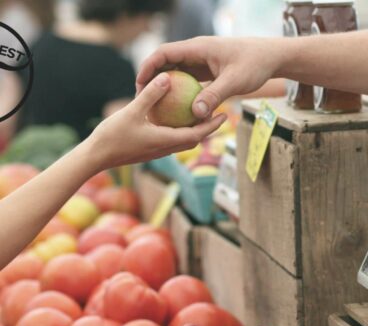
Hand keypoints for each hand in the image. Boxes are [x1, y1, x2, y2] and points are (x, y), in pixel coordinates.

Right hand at [84, 73, 225, 170]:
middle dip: (208, 128)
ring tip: (200, 115)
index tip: (224, 115)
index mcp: (165, 141)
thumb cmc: (112, 136)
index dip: (212, 125)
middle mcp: (165, 149)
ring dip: (194, 130)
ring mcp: (157, 151)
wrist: (95, 157)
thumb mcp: (132, 111)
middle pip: (194, 139)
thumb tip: (167, 78)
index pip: (197, 135)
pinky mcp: (149, 150)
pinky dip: (179, 130)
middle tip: (218, 113)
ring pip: (182, 141)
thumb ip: (150, 95)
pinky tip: (174, 118)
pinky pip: (170, 140)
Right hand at [136, 37, 284, 118]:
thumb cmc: (255, 64)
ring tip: (155, 106)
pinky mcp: (207, 70)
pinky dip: (180, 92)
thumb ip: (214, 96)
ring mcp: (201, 61)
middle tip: (142, 99)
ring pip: (176, 72)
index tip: (139, 85)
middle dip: (152, 79)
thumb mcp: (235, 81)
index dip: (148, 67)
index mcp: (198, 48)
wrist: (271, 57)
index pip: (164, 53)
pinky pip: (188, 80)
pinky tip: (177, 109)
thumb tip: (195, 114)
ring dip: (165, 86)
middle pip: (166, 62)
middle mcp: (196, 52)